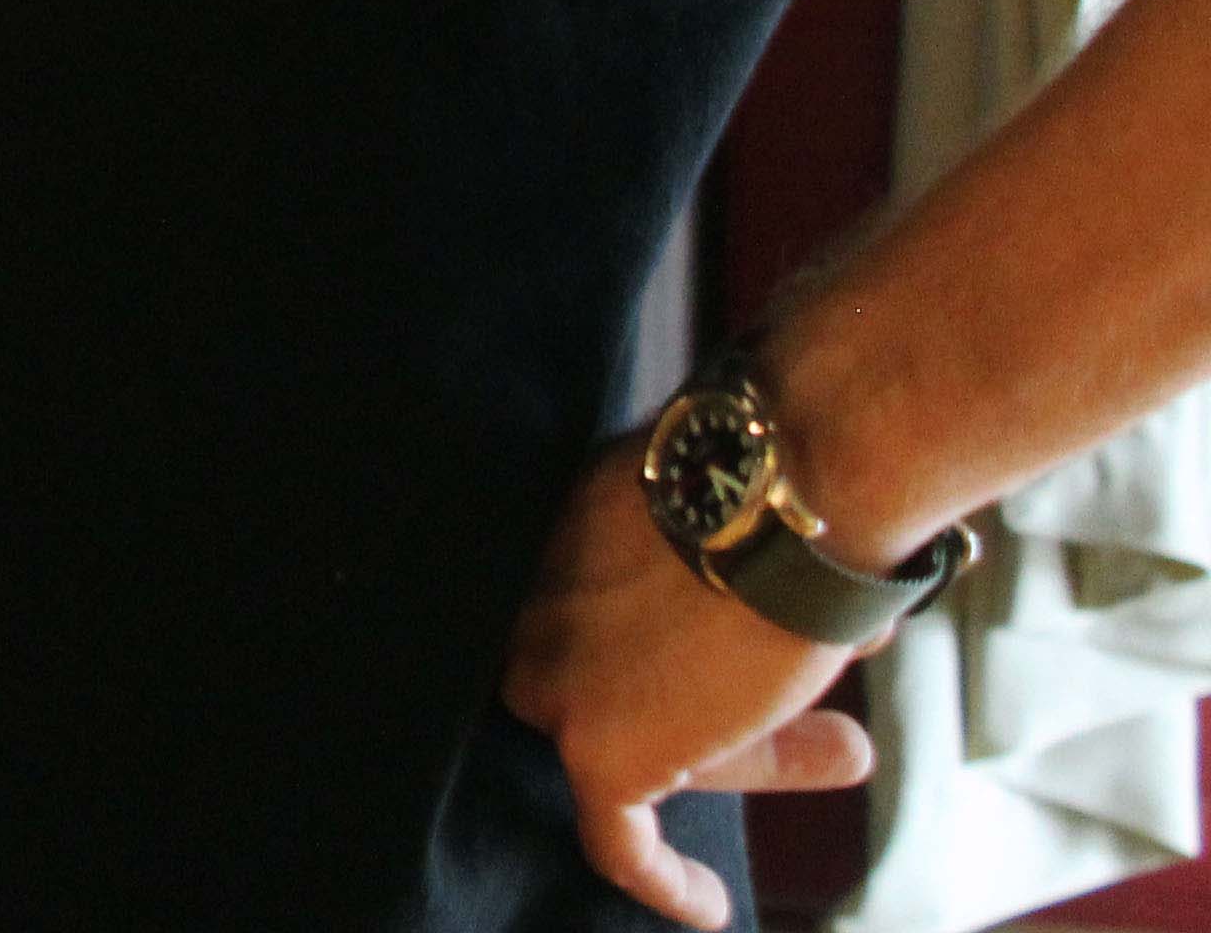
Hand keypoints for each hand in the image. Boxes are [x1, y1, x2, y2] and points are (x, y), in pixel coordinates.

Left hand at [501, 444, 878, 927]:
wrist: (788, 494)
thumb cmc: (770, 481)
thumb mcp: (732, 513)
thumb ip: (736, 560)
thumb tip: (813, 595)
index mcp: (554, 540)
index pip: (601, 614)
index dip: (669, 645)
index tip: (706, 665)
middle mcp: (529, 608)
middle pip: (614, 679)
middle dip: (711, 695)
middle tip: (804, 703)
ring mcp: (553, 680)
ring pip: (634, 745)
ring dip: (740, 754)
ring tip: (842, 751)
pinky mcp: (596, 751)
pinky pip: (617, 839)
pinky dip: (661, 879)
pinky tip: (708, 907)